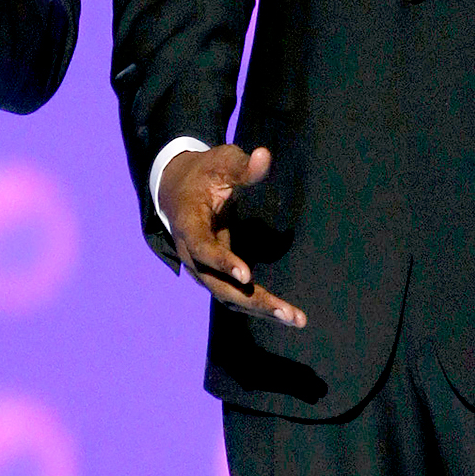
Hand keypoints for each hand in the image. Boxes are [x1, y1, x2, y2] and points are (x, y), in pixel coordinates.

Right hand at [159, 145, 305, 328]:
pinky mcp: (215, 273)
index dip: (222, 261)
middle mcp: (191, 253)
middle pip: (218, 285)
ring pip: (228, 296)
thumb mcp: (221, 162)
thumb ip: (243, 166)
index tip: (247, 275)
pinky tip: (286, 313)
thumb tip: (265, 156)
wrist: (178, 188)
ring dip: (260, 309)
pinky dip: (258, 305)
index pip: (202, 248)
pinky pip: (235, 295)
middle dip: (252, 300)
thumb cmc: (204, 172)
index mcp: (188, 224)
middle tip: (286, 312)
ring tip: (295, 319)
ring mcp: (202, 268)